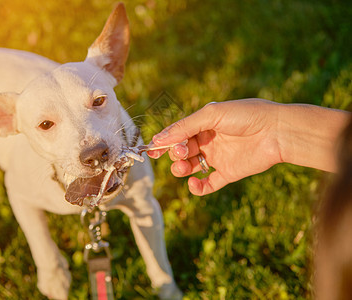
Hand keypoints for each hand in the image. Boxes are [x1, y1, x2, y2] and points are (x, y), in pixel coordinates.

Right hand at [148, 99, 282, 195]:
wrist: (278, 131)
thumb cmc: (246, 115)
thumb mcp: (212, 114)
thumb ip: (185, 126)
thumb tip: (160, 138)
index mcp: (203, 124)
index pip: (177, 134)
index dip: (164, 142)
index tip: (151, 150)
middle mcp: (208, 141)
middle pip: (181, 151)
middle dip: (175, 153)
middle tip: (181, 152)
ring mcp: (218, 157)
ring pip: (190, 167)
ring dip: (181, 169)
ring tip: (184, 169)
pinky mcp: (228, 173)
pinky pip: (208, 183)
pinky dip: (198, 187)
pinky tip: (194, 184)